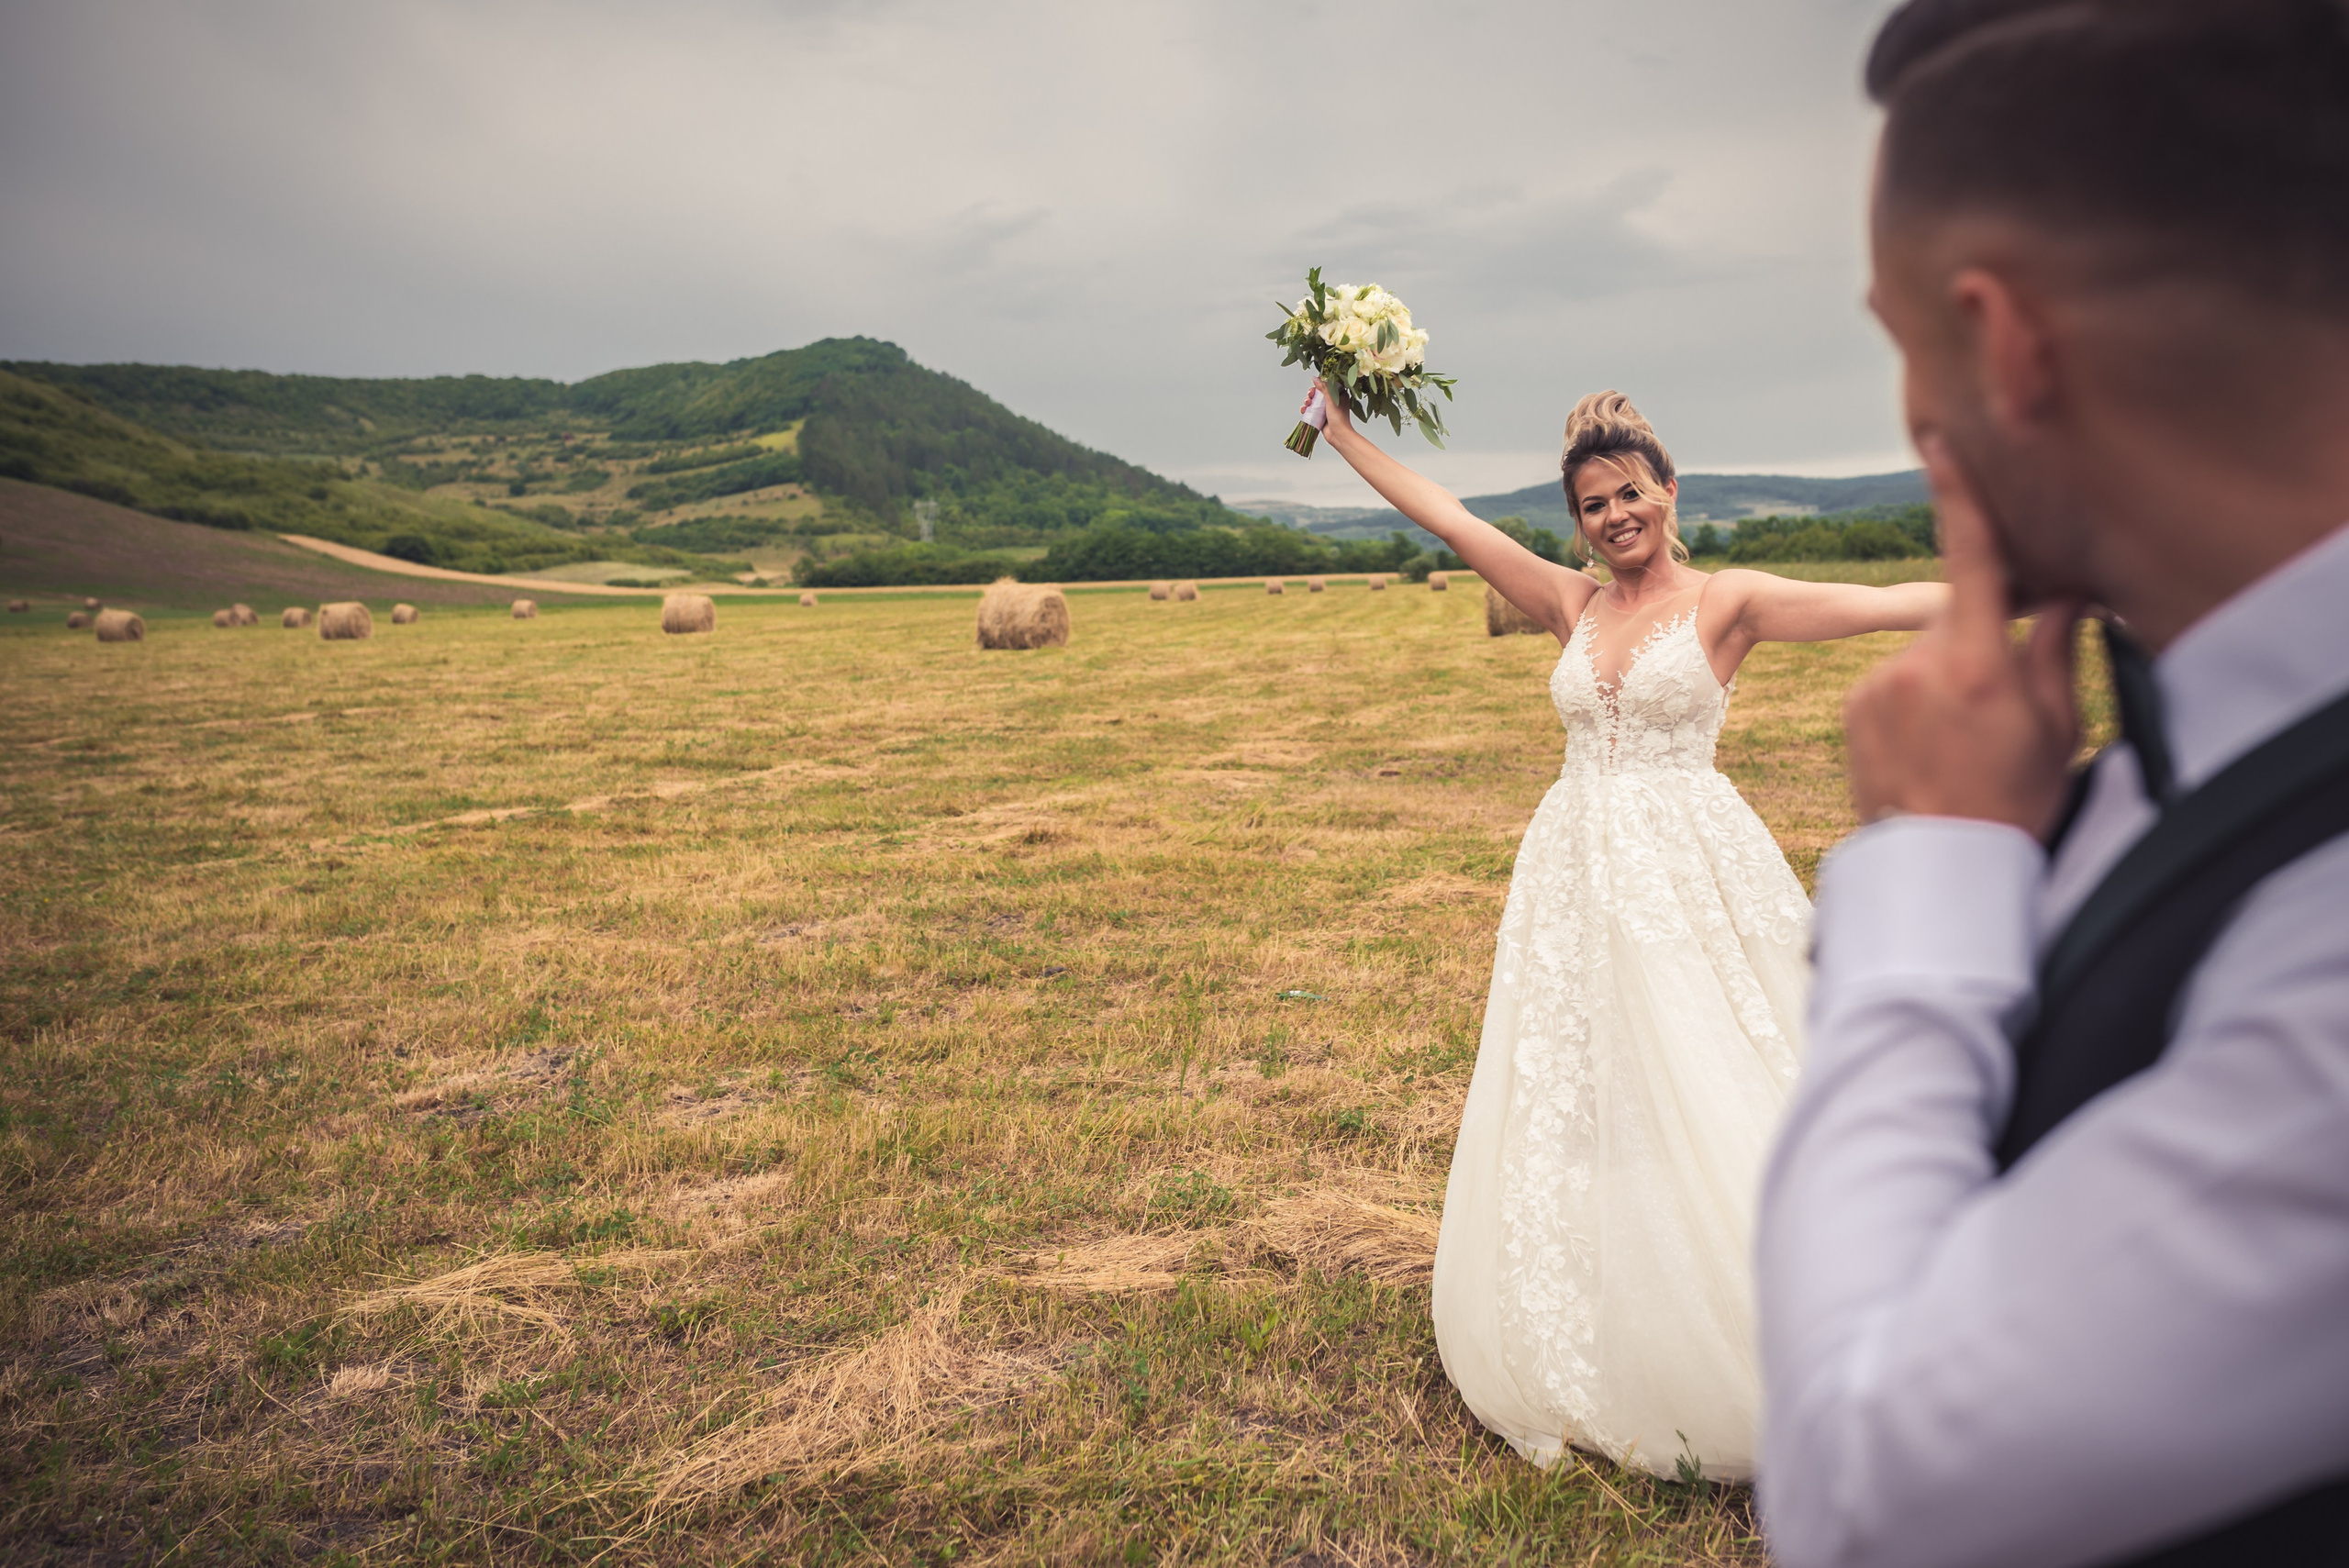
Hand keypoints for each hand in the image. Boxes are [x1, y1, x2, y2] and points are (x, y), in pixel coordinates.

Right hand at [1310, 378, 1354, 437]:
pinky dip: (1306, 409)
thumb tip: (1315, 378)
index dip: (1320, 383)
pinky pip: (1311, 410)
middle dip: (1312, 393)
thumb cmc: (1339, 418)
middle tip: (1310, 395)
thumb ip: (1323, 388)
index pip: (1328, 385)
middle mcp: (1333, 401)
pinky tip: (1304, 410)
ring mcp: (1326, 409)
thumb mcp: (1331, 400)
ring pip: (1314, 401)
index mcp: (1339, 395)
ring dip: (1308, 401)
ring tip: (1307, 404)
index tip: (1315, 384)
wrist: (1338, 435)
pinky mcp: (1320, 416)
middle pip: (1319, 392)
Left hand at [1844, 436, 2081, 838]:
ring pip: (1920, 656)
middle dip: (1977, 645)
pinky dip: (1914, 705)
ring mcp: (1876, 687)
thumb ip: (2056, 648)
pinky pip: (1891, 686)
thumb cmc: (2017, 799)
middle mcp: (1916, 665)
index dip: (1958, 499)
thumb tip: (2070, 591)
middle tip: (1998, 712)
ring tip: (1963, 745)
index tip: (1941, 446)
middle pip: (1952, 620)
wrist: (1943, 868)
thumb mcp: (2056, 725)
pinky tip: (1931, 751)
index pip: (1968, 561)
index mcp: (1976, 662)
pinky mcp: (1851, 709)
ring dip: (1943, 681)